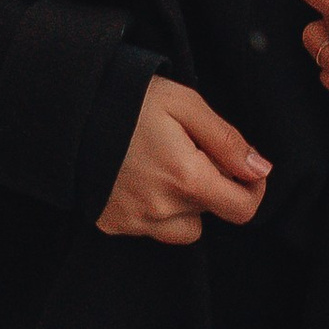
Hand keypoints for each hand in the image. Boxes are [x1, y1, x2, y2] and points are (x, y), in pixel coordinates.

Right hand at [97, 75, 269, 242]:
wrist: (68, 111)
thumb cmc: (130, 100)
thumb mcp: (186, 105)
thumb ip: (227, 141)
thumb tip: (260, 170)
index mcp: (185, 178)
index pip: (241, 209)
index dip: (254, 189)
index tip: (247, 169)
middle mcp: (161, 209)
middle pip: (210, 211)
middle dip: (211, 183)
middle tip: (190, 148)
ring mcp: (135, 222)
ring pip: (184, 227)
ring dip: (185, 203)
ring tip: (164, 165)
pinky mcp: (113, 225)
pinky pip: (151, 229)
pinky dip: (155, 209)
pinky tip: (140, 176)